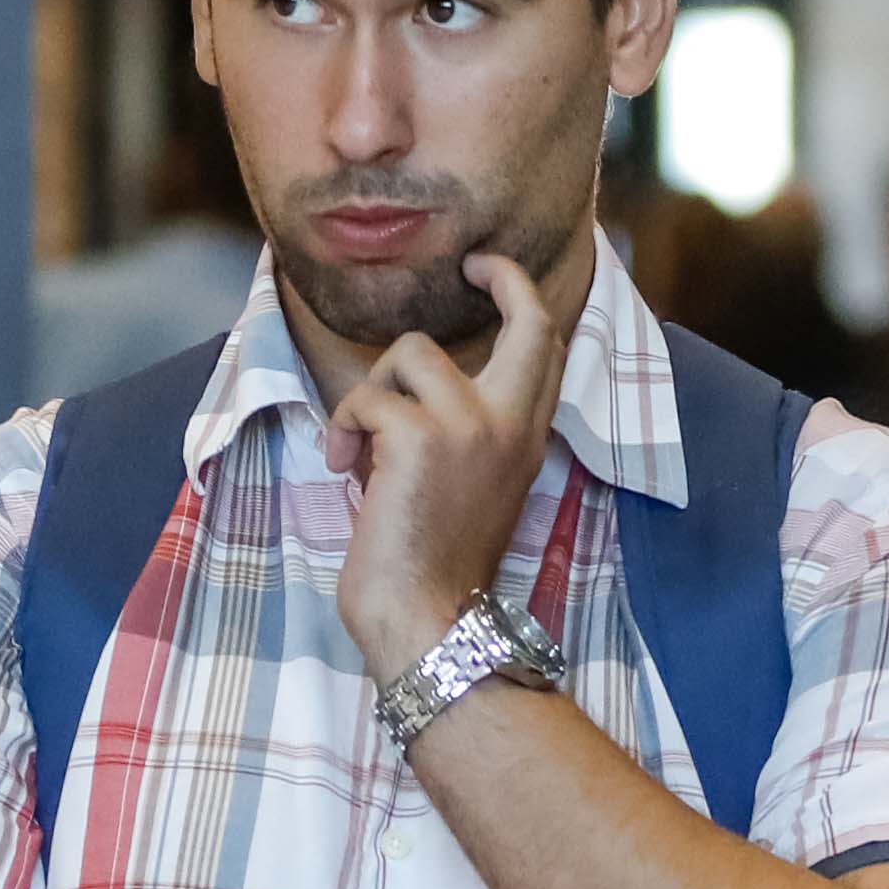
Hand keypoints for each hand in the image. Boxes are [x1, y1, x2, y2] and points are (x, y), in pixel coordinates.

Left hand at [325, 248, 584, 684]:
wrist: (425, 621)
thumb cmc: (432, 567)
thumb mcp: (470, 486)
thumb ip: (463, 431)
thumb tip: (410, 384)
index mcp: (527, 440)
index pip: (547, 346)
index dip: (522, 294)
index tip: (489, 271)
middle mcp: (511, 424)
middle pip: (527, 318)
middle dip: (500, 277)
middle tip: (469, 267)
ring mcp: (470, 426)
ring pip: (411, 351)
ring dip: (371, 390)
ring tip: (358, 445)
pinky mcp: (419, 436)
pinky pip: (365, 397)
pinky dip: (342, 429)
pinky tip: (342, 468)